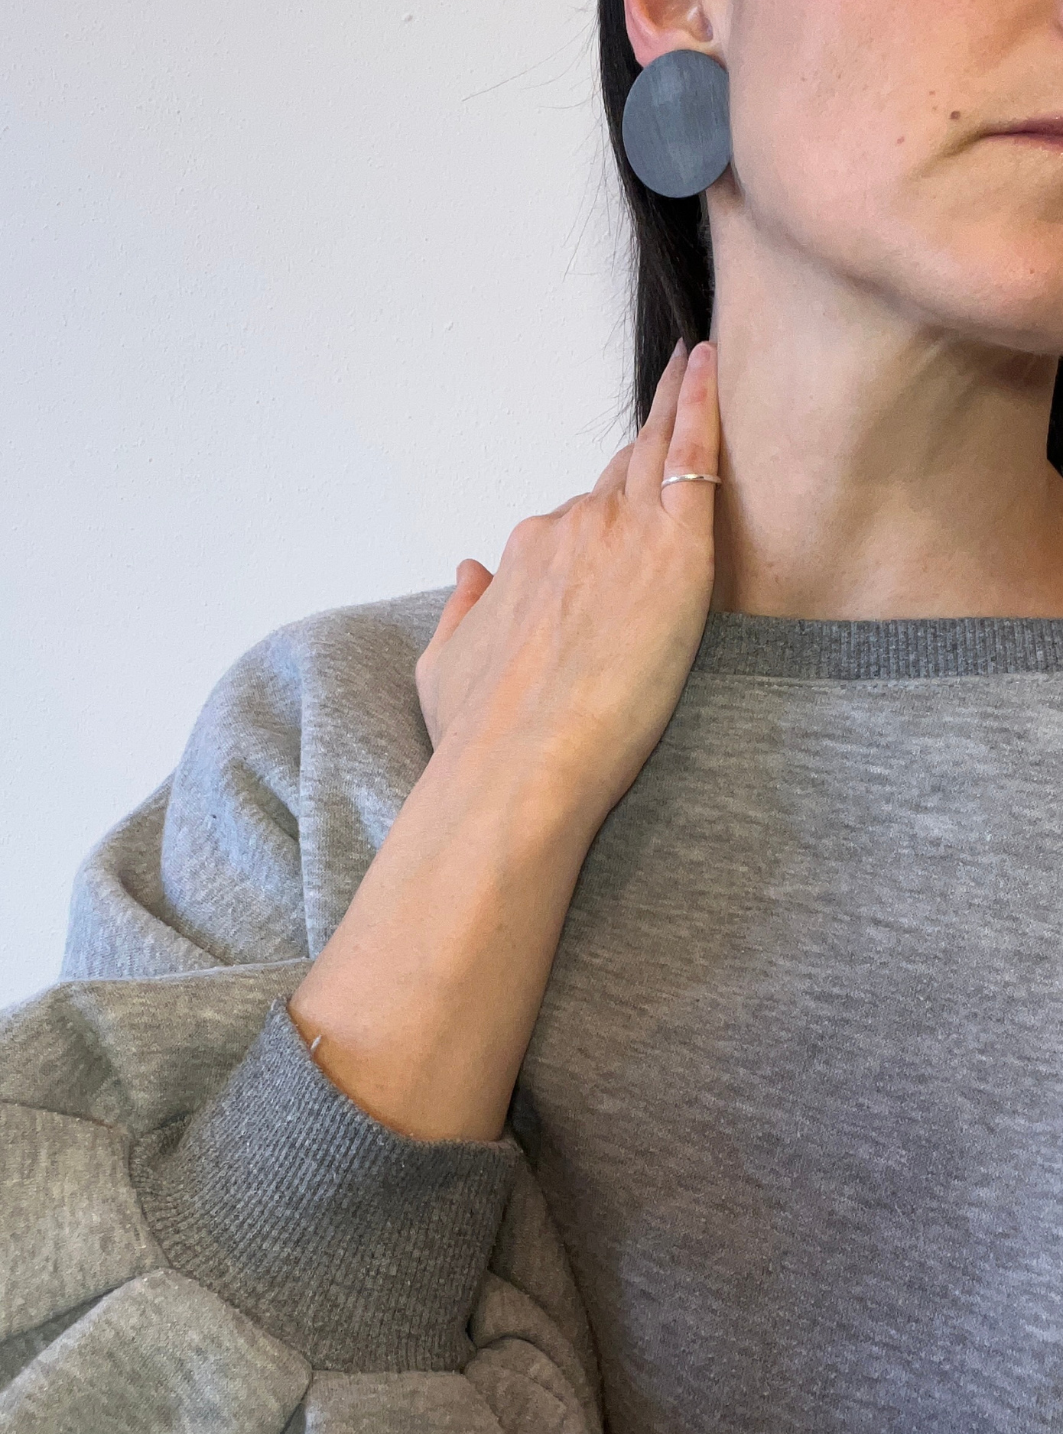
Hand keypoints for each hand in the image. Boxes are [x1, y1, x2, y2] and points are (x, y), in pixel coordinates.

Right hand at [416, 338, 720, 830]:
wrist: (516, 766)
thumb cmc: (479, 733)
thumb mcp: (444, 664)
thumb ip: (460, 610)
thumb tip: (467, 573)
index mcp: (524, 555)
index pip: (577, 520)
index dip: (605, 510)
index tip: (625, 495)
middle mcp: (568, 530)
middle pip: (618, 478)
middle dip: (644, 442)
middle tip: (678, 385)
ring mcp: (619, 533)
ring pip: (655, 454)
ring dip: (676, 405)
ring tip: (700, 362)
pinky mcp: (673, 551)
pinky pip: (693, 455)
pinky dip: (702, 403)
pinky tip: (713, 364)